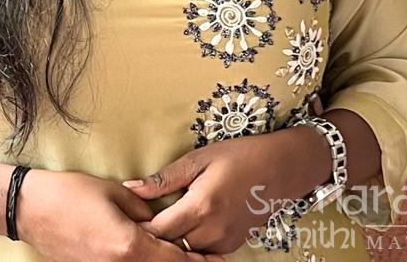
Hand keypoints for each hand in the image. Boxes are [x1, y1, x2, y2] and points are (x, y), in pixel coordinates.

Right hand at [15, 168, 228, 261]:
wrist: (31, 210)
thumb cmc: (70, 194)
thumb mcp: (113, 192)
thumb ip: (142, 208)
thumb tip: (159, 219)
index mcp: (128, 245)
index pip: (173, 260)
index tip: (217, 261)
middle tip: (209, 261)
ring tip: (183, 257)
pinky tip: (153, 255)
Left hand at [121, 128, 328, 254]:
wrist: (280, 168)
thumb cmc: (238, 155)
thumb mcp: (199, 159)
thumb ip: (165, 178)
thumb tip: (131, 187)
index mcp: (201, 206)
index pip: (158, 230)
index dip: (139, 227)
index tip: (126, 217)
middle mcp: (213, 231)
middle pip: (171, 246)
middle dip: (152, 237)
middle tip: (136, 221)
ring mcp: (225, 242)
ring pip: (187, 252)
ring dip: (172, 241)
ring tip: (159, 223)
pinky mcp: (233, 246)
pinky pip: (204, 252)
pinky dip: (190, 244)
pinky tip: (182, 227)